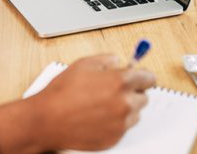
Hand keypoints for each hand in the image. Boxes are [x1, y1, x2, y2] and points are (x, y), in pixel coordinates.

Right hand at [0, 54, 155, 152]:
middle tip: (114, 91)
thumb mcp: (82, 64)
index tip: (140, 77)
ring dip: (125, 109)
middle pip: (144, 97)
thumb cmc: (62, 93)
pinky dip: (115, 122)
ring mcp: (121, 123)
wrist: (48, 120)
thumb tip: (118, 61)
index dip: (142, 76)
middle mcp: (125, 103)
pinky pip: (123, 127)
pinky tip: (97, 117)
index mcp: (120, 82)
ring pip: (134, 114)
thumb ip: (106, 59)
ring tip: (102, 105)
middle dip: (132, 93)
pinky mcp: (115, 138)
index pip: (148, 78)